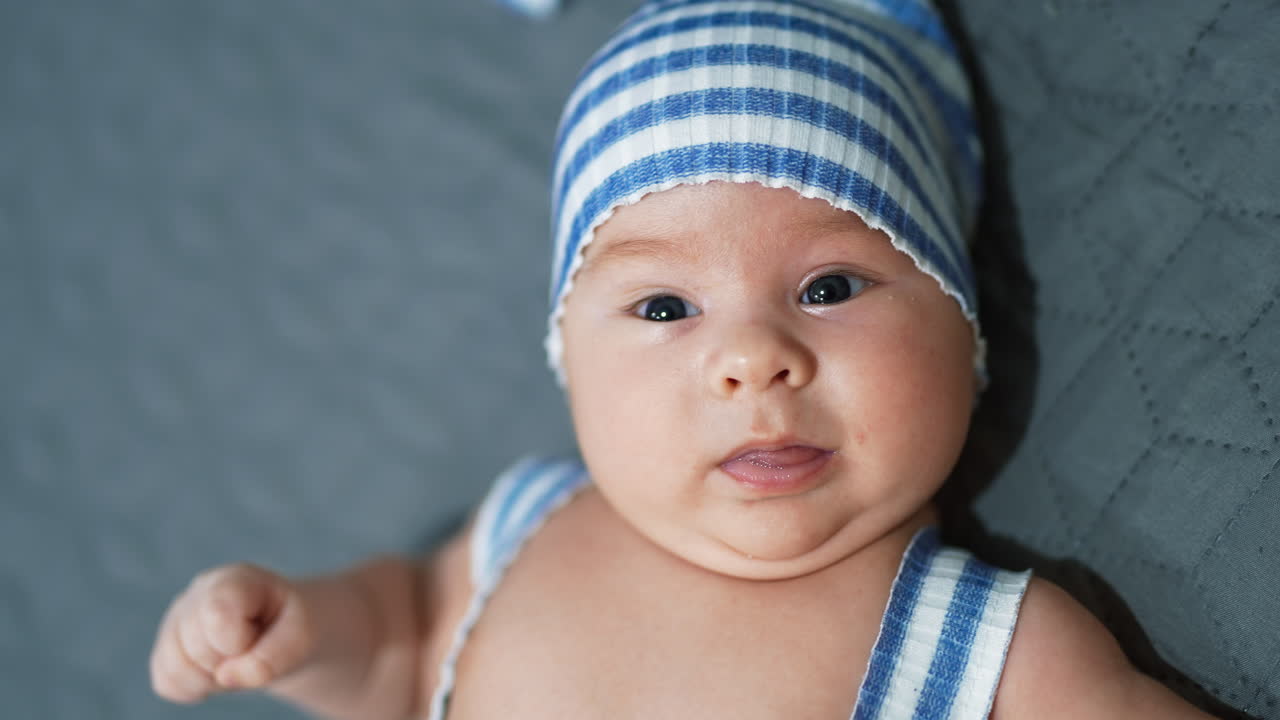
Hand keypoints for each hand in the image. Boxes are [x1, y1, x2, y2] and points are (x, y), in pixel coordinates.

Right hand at [150, 563, 312, 703]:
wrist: (285, 632)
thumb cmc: (293, 628)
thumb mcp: (302, 637)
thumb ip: (273, 658)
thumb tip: (225, 678)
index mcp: (235, 580)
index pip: (216, 614)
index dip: (238, 641)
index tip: (260, 633)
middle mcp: (197, 593)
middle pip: (197, 648)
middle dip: (231, 662)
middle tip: (253, 647)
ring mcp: (177, 618)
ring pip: (176, 668)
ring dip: (213, 678)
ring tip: (238, 658)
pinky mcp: (166, 646)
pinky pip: (166, 682)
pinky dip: (195, 688)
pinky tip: (218, 670)